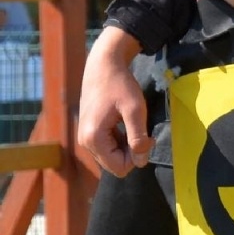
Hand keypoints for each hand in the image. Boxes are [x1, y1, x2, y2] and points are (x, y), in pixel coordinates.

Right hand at [77, 27, 150, 177]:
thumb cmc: (120, 85)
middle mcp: (85, 142)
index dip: (138, 156)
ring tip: (134, 124)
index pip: (119, 168)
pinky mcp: (89, 131)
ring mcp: (85, 137)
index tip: (147, 137)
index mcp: (93, 139)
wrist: (104, 66)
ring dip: (127, 145)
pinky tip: (126, 123)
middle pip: (114, 164)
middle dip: (132, 152)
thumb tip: (141, 162)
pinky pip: (108, 146)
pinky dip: (120, 140)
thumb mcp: (134, 110)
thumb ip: (138, 137)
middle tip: (143, 131)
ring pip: (112, 156)